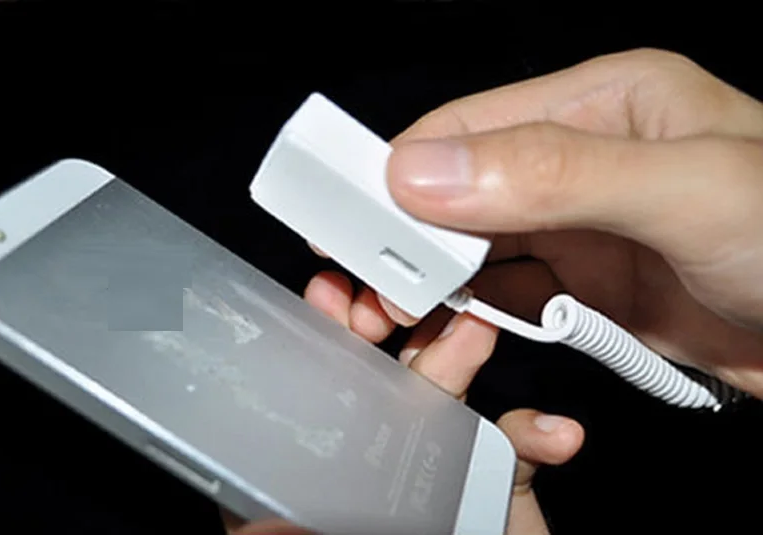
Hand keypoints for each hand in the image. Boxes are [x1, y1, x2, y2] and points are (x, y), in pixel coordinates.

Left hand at [225, 275, 583, 532]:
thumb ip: (290, 531)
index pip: (321, 391)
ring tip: (477, 331)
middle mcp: (380, 454)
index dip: (324, 339)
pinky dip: (541, 436)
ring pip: (450, 388)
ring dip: (465, 354)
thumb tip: (266, 527)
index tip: (328, 299)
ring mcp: (440, 457)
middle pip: (386, 371)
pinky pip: (521, 443)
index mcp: (331, 470)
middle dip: (397, 329)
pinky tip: (555, 434)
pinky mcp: (496, 474)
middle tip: (398, 304)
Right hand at [317, 48, 762, 398]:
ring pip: (474, 244)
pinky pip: (508, 290)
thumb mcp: (685, 190)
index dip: (400, 170)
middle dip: (404, 234)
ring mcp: (581, 224)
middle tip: (360, 285)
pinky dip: (473, 309)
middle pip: (459, 187)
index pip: (469, 125)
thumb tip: (421, 171)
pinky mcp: (588, 283)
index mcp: (600, 100)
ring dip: (431, 278)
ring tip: (388, 315)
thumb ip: (553, 174)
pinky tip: (449, 326)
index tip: (347, 222)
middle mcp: (580, 156)